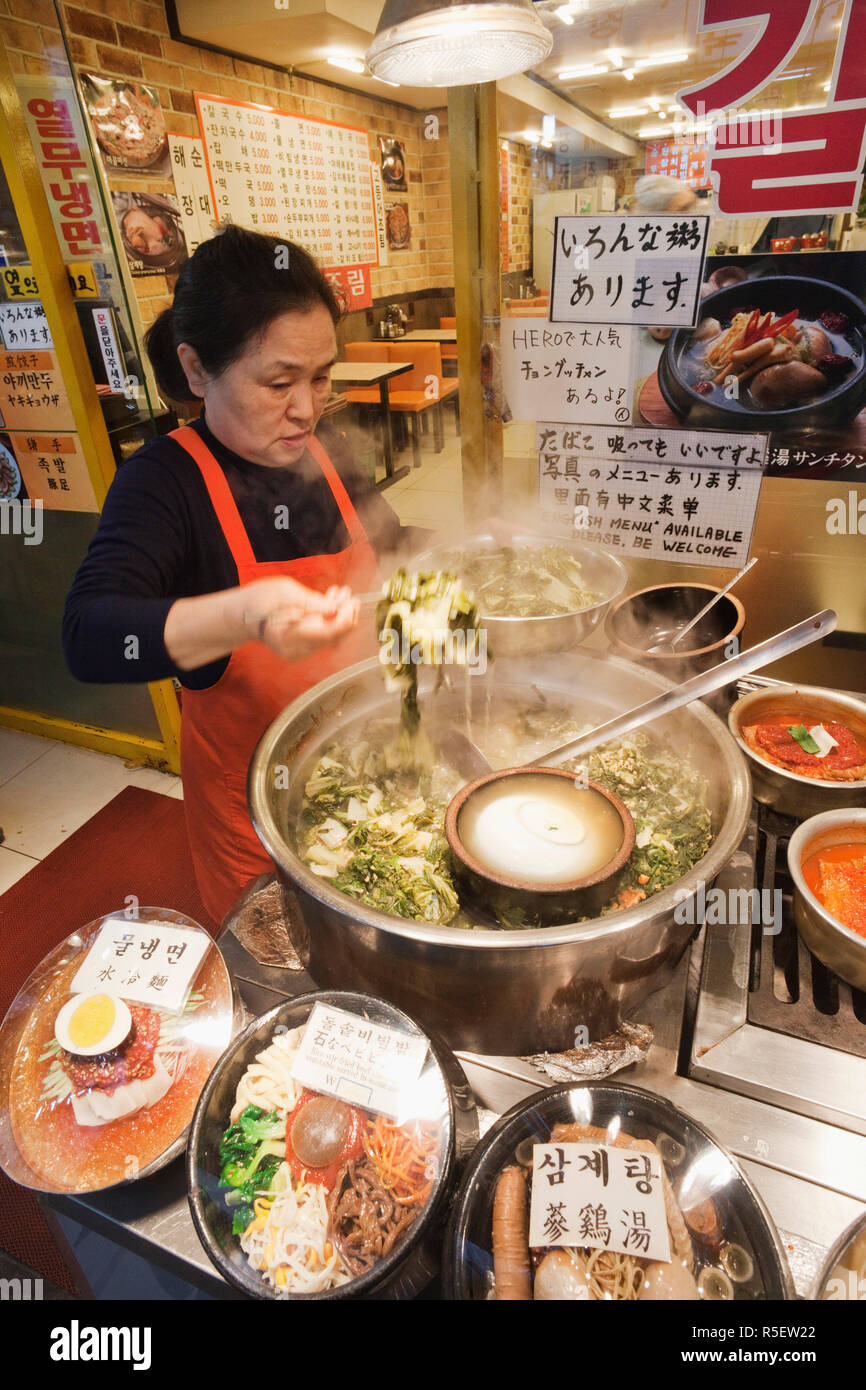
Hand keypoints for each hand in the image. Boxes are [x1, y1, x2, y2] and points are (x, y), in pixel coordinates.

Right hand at [242, 578, 358, 661]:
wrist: (242, 615)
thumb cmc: (259, 599)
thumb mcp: (283, 590)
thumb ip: (311, 601)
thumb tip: (336, 608)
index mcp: (288, 636)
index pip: (326, 633)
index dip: (345, 617)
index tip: (352, 601)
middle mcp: (295, 649)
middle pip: (333, 637)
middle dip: (346, 614)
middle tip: (348, 594)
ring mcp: (299, 652)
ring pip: (331, 635)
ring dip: (340, 614)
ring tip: (339, 593)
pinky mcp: (303, 649)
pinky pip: (324, 635)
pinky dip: (331, 619)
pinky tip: (330, 602)